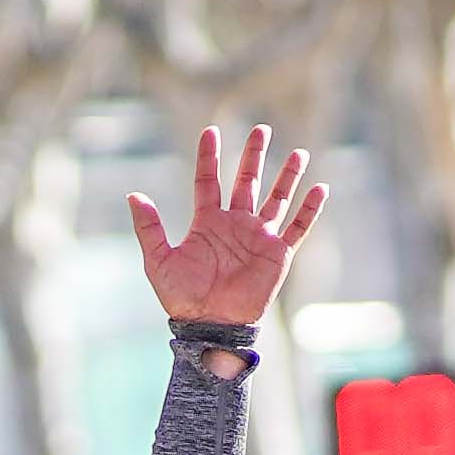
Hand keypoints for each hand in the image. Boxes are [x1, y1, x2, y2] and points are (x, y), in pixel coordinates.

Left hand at [126, 123, 327, 340]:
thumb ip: (149, 227)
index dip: (209, 157)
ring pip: (276, 198)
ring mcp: (258, 237)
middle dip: (254, 155)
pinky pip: (297, 228)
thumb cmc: (182, 297)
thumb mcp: (158, 259)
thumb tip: (133, 195)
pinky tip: (320, 189)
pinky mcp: (277, 254)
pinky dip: (310, 209)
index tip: (210, 130)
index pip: (209, 180)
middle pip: (246, 181)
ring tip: (298, 153)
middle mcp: (235, 224)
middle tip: (262, 128)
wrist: (210, 325)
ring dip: (287, 176)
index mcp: (207, 222)